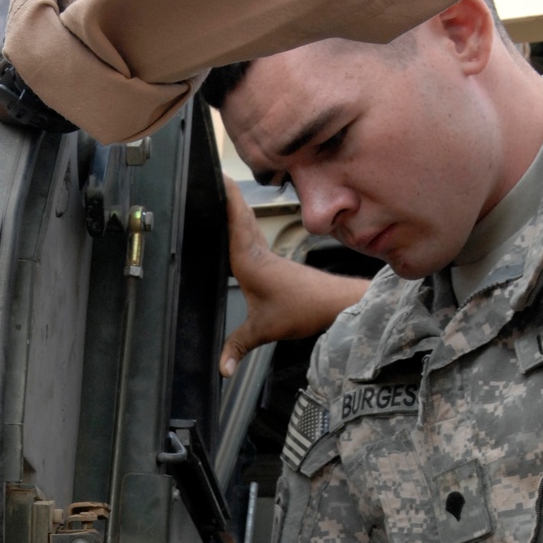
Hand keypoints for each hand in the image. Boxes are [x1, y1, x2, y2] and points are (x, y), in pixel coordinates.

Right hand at [220, 177, 368, 376]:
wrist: (333, 304)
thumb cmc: (303, 309)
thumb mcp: (264, 330)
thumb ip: (238, 348)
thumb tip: (221, 371)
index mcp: (249, 260)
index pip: (232, 221)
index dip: (223, 196)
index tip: (213, 174)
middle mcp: (256, 252)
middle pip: (237, 214)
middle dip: (223, 193)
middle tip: (209, 172)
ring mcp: (266, 254)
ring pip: (245, 222)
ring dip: (233, 205)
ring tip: (218, 189)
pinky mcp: (273, 261)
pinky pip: (252, 234)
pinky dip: (241, 222)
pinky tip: (236, 223)